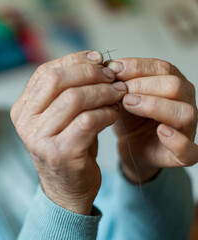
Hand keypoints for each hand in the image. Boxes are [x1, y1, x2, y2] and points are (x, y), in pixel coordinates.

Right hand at [11, 51, 126, 214]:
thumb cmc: (67, 146)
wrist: (66, 188)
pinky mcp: (60, 153)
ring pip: (75, 98)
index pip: (45, 72)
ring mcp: (39, 139)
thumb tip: (93, 59)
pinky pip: (89, 120)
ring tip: (118, 93)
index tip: (99, 58)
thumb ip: (66, 90)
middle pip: (57, 80)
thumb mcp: (59, 116)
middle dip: (90, 73)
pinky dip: (106, 113)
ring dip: (103, 92)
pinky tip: (113, 114)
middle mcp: (25, 122)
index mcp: (22, 109)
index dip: (74, 60)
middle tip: (111, 76)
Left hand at [107, 58, 197, 182]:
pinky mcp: (183, 154)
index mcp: (173, 84)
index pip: (162, 68)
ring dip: (154, 106)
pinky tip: (161, 131)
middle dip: (143, 84)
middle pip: (175, 86)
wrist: (131, 146)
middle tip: (119, 89)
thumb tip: (105, 64)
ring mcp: (187, 129)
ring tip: (129, 104)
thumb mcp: (121, 96)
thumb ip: (118, 81)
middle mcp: (185, 103)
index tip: (113, 68)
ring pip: (184, 112)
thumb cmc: (130, 118)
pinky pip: (190, 149)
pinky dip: (177, 141)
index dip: (137, 66)